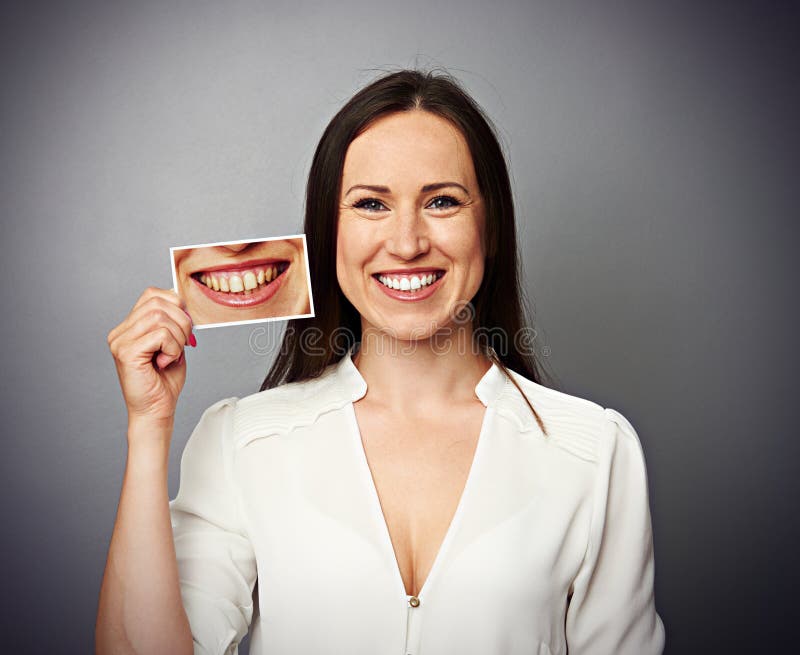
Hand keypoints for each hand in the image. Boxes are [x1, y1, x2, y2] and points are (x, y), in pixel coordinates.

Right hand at [107, 287, 195, 431]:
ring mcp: (120, 342)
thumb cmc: (164, 381)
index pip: (152, 294)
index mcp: (129, 327)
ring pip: (160, 317)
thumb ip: (174, 322)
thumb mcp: (174, 344)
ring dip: (178, 336)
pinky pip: (160, 334)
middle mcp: (120, 332)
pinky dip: (173, 348)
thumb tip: (184, 304)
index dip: (175, 304)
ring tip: (172, 355)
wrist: (155, 410)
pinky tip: (165, 362)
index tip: (185, 326)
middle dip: (181, 321)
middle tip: (183, 344)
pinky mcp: (126, 352)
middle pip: (158, 303)